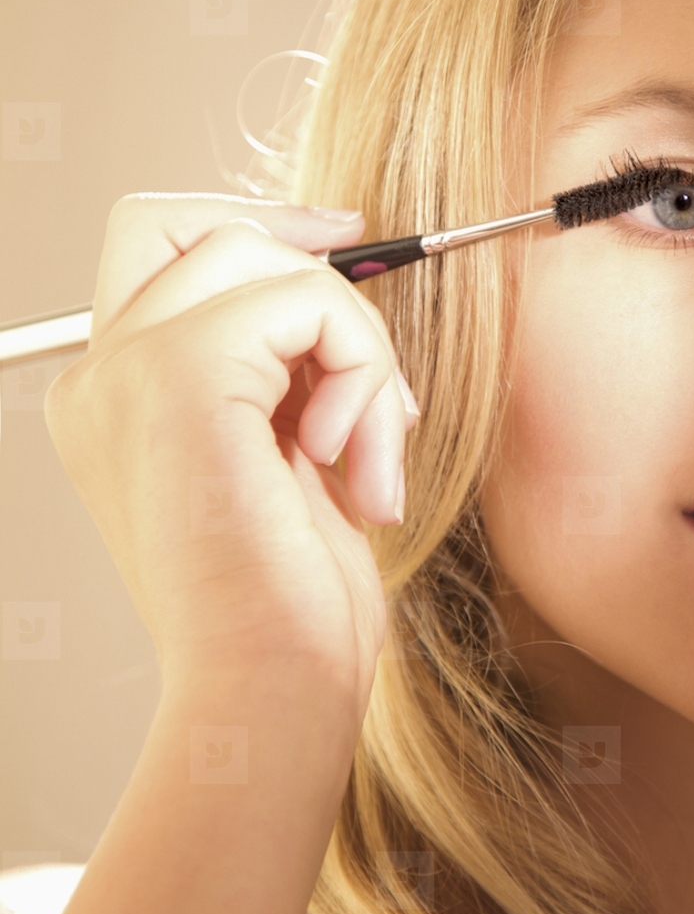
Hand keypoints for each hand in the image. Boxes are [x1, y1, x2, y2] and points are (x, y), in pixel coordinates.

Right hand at [43, 194, 417, 724]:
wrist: (268, 688)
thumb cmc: (287, 599)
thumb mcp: (281, 450)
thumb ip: (282, 362)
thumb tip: (339, 270)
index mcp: (110, 395)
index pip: (161, 241)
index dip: (258, 225)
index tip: (346, 245)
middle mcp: (99, 375)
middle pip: (207, 228)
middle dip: (314, 277)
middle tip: (373, 374)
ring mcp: (127, 370)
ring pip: (268, 259)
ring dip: (356, 348)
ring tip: (366, 455)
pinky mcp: (180, 374)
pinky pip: (307, 300)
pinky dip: (363, 370)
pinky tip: (352, 465)